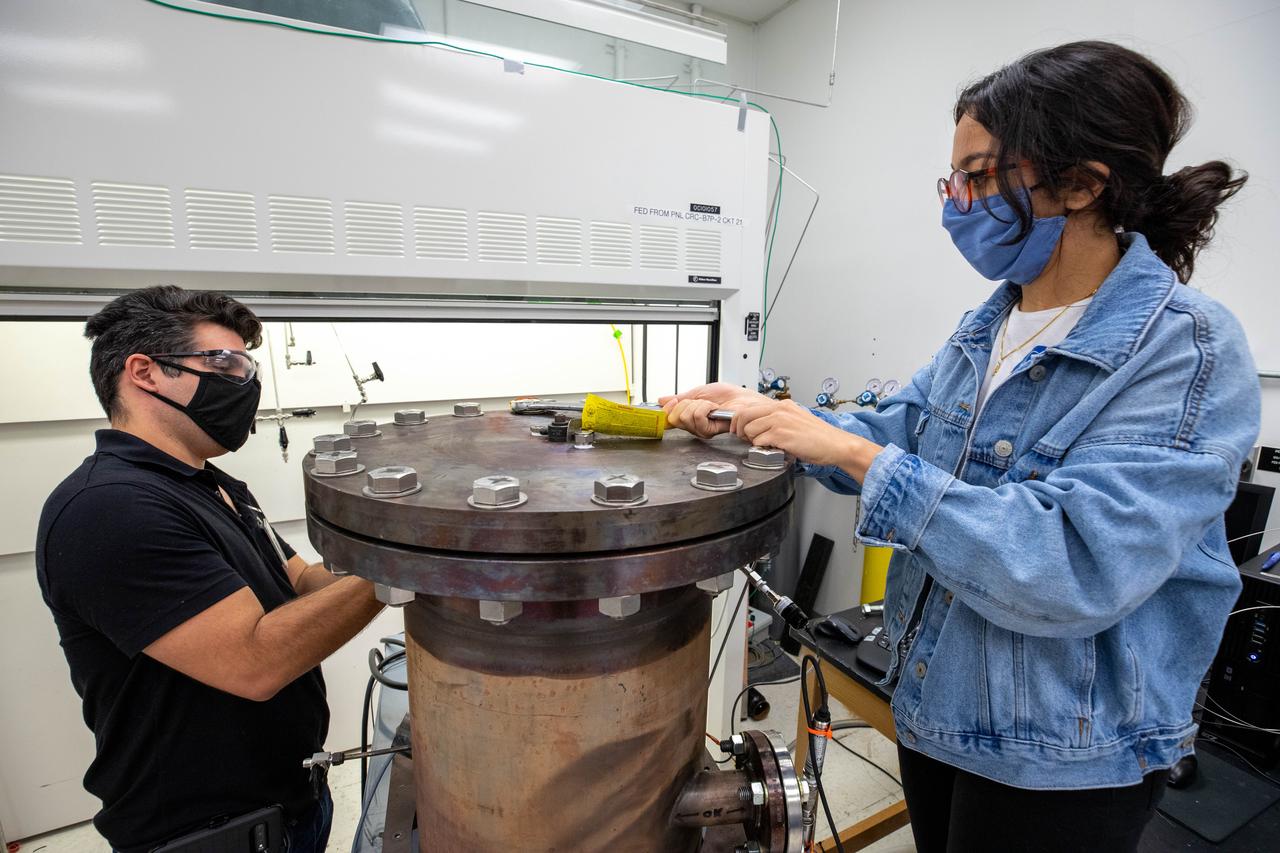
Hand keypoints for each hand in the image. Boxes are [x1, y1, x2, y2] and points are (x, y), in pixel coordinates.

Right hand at [660, 383, 772, 438]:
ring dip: (698, 405)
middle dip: (686, 403)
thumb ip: (679, 398)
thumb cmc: (727, 395)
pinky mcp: (710, 431)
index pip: (669, 419)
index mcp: (690, 417)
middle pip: (675, 418)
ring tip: (710, 405)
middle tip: (701, 401)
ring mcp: (701, 430)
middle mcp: (694, 426)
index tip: (671, 401)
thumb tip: (662, 400)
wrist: (743, 397)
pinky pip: (697, 417)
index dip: (667, 410)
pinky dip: (705, 407)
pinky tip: (714, 408)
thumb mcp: (698, 392)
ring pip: (685, 417)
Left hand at [733, 400, 882, 478]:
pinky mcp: (781, 434)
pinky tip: (773, 450)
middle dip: (740, 430)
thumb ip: (778, 420)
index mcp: (783, 405)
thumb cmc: (820, 437)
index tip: (742, 431)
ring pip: (749, 429)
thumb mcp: (796, 421)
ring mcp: (780, 421)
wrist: (836, 444)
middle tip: (745, 440)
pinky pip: (758, 441)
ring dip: (752, 441)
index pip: (749, 407)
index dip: (741, 421)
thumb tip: (759, 428)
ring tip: (765, 446)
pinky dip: (761, 448)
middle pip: (744, 415)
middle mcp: (780, 409)